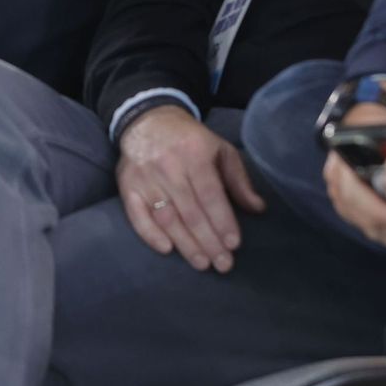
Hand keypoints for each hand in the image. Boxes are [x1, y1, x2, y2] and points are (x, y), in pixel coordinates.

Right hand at [116, 105, 265, 272]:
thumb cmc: (190, 140)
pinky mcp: (128, 186)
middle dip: (209, 241)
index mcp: (194, 153)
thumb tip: (258, 209)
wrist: (148, 120)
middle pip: (190, 211)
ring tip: (202, 263)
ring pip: (167, 218)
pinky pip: (137, 215)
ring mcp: (145, 178)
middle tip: (223, 264)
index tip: (233, 244)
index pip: (210, 194)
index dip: (222, 220)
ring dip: (185, 244)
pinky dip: (150, 234)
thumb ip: (238, 180)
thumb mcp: (220, 150)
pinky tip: (167, 249)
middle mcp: (168, 166)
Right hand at [323, 104, 385, 260]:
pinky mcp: (357, 212)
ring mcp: (345, 201)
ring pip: (372, 229)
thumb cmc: (382, 127)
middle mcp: (338, 184)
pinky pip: (376, 232)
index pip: (354, 193)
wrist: (363, 126)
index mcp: (342, 162)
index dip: (378, 211)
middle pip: (366, 218)